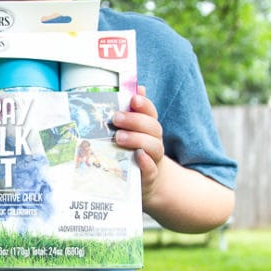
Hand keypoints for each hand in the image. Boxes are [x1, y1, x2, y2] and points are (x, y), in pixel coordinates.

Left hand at [112, 87, 164, 204]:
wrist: (145, 183)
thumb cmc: (131, 153)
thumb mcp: (129, 133)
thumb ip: (129, 112)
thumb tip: (136, 87)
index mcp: (148, 129)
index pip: (150, 112)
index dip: (144, 104)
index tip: (133, 98)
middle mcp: (154, 141)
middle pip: (152, 127)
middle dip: (135, 120)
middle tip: (116, 118)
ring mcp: (154, 159)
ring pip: (154, 146)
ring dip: (137, 139)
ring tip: (119, 138)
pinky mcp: (150, 176)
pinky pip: (152, 169)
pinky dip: (146, 162)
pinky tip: (137, 156)